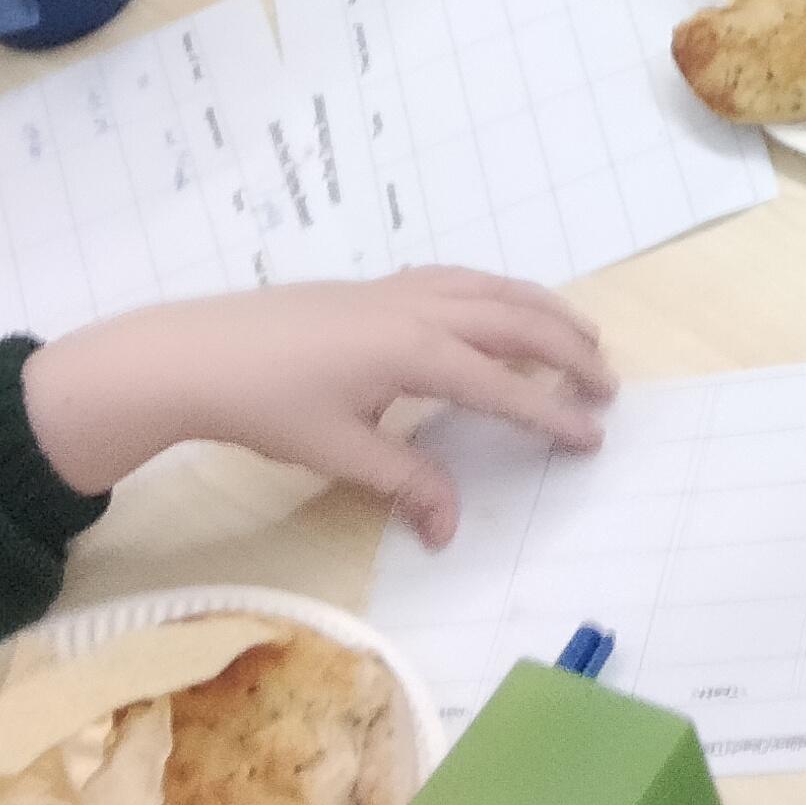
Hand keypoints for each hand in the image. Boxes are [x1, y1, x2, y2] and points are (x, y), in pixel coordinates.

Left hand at [20, 269, 613, 548]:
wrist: (196, 353)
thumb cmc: (266, 405)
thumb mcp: (339, 453)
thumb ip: (406, 482)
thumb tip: (452, 526)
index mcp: (415, 351)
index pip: (504, 384)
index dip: (552, 413)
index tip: (593, 437)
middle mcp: (421, 309)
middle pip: (516, 322)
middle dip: (569, 352)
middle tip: (608, 386)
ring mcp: (401, 289)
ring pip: (494, 290)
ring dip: (544, 313)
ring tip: (580, 338)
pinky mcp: (380, 286)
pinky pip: (463, 278)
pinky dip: (501, 292)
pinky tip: (502, 309)